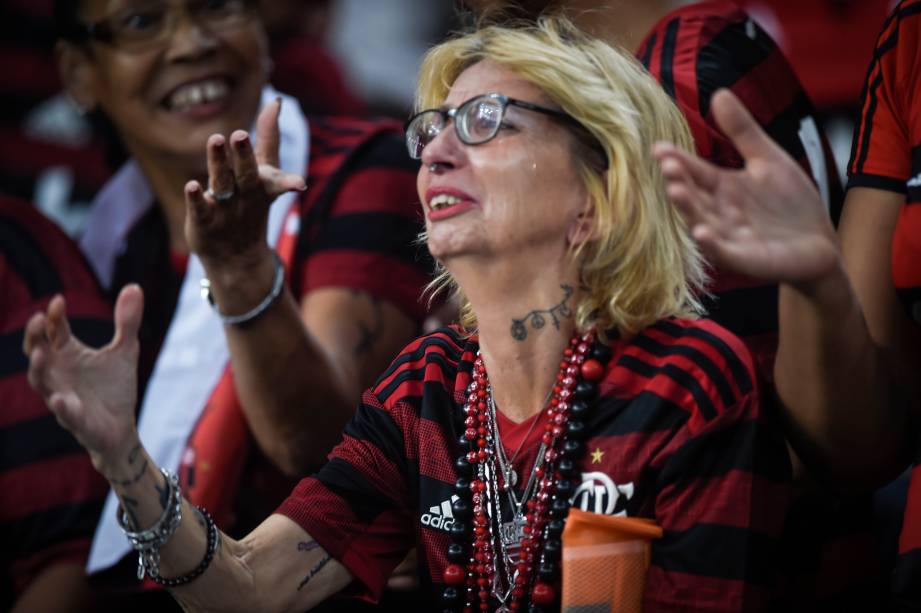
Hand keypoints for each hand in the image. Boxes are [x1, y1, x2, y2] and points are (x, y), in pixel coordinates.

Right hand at [23, 285, 143, 471]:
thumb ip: (127, 321)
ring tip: (39, 353)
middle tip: (37, 319)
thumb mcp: (125, 350)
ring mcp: (62, 396)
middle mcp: (58, 373)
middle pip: (37, 351)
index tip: (59, 300)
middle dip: (34, 337)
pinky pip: (65, 414)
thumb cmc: (114, 387)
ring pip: (41, 382)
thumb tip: (134, 286)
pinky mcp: (75, 420)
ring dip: (37, 367)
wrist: (122, 427)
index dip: (53, 316)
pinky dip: (62, 406)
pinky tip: (62, 399)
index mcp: (68, 354)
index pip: (53, 331)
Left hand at [184, 97, 305, 267]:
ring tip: (215, 139)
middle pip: (246, 176)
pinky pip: (200, 208)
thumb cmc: (251, 205)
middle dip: (244, 157)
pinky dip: (197, 198)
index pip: (278, 181)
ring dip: (218, 164)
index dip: (290, 182)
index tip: (300, 184)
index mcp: (263, 187)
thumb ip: (269, 137)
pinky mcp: (204, 222)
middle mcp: (246, 197)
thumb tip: (277, 101)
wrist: (236, 257)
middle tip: (240, 134)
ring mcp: (225, 210)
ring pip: (222, 184)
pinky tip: (192, 185)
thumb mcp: (265, 173)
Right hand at [654, 89, 839, 286]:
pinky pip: (724, 253)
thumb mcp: (768, 159)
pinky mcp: (746, 259)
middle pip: (694, 196)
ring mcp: (730, 237)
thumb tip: (719, 92)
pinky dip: (712, 245)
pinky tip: (702, 233)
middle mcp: (720, 213)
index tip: (659, 148)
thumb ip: (742, 131)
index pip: (695, 171)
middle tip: (667, 165)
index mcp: (723, 188)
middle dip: (679, 182)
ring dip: (688, 210)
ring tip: (676, 191)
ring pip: (702, 222)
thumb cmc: (791, 204)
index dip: (677, 160)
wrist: (820, 243)